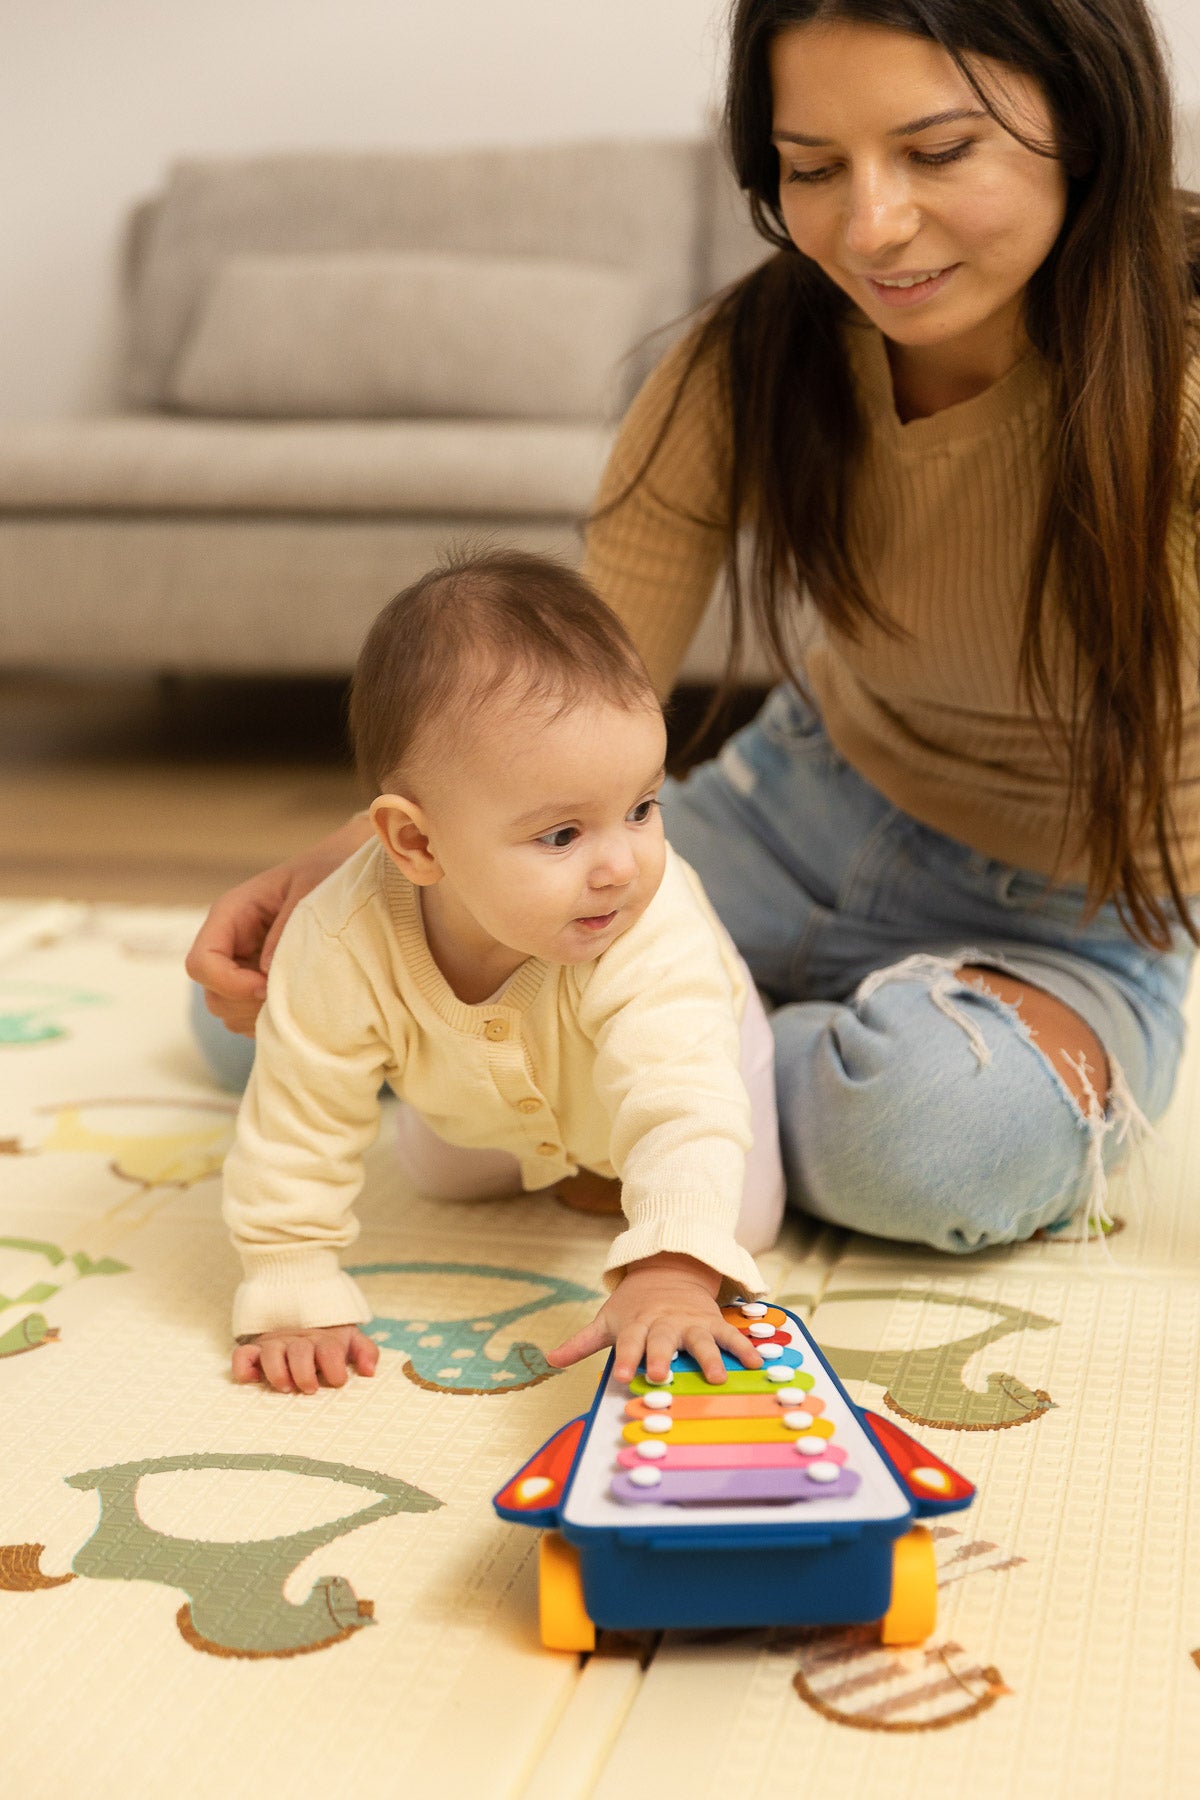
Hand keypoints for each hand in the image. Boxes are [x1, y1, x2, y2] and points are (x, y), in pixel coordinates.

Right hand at [185, 814, 373, 1034]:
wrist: (342, 869)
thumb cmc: (326, 872)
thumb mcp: (311, 888)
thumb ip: (287, 927)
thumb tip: (268, 973)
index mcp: (231, 913)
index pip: (201, 962)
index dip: (229, 983)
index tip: (267, 987)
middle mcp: (229, 942)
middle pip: (211, 993)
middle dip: (247, 1003)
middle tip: (289, 997)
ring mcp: (241, 964)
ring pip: (227, 1010)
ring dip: (258, 1015)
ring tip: (295, 1001)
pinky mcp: (257, 981)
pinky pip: (248, 1016)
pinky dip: (268, 1020)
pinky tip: (297, 1005)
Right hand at [231, 1324, 379, 1393]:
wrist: (299, 1314)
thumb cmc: (326, 1340)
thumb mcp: (350, 1341)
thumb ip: (365, 1351)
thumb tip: (369, 1371)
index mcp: (322, 1340)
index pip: (329, 1349)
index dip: (334, 1366)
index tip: (337, 1381)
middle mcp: (297, 1341)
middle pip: (299, 1351)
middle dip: (304, 1371)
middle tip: (310, 1388)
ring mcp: (274, 1344)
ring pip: (270, 1352)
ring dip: (276, 1370)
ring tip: (285, 1387)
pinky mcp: (254, 1349)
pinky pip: (242, 1355)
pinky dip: (243, 1367)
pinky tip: (251, 1380)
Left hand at [546, 1252, 762, 1385]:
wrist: (669, 1270)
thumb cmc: (633, 1306)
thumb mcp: (607, 1320)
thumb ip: (581, 1343)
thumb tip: (549, 1360)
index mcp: (636, 1325)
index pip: (628, 1343)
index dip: (626, 1359)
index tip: (623, 1377)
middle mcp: (664, 1324)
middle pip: (661, 1341)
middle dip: (662, 1358)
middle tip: (662, 1376)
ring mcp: (690, 1323)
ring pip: (699, 1340)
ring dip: (709, 1358)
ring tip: (717, 1378)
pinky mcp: (711, 1323)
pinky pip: (729, 1336)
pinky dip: (744, 1348)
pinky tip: (757, 1364)